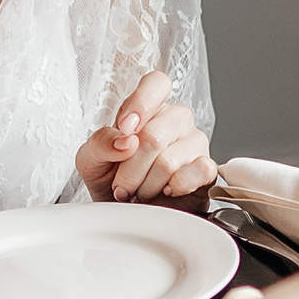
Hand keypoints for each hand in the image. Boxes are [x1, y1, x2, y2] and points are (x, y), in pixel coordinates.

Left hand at [75, 69, 215, 202]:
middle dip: (130, 170)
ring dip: (146, 186)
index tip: (125, 129)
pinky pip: (197, 172)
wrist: (130, 214)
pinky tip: (167, 191)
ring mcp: (194, 143)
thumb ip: (102, 143)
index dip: (140, 105)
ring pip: (168, 162)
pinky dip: (174, 188)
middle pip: (153, 136)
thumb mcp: (90, 159)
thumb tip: (126, 141)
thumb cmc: (113, 180)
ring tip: (141, 191)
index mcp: (149, 109)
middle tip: (122, 184)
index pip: (156, 84)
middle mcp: (175, 121)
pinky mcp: (208, 169)